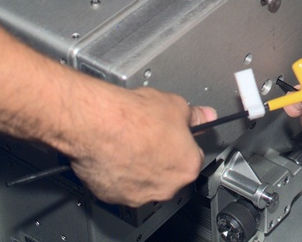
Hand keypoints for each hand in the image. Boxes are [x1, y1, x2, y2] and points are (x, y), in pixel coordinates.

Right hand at [66, 86, 215, 206]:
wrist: (97, 123)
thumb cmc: (133, 117)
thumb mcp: (176, 105)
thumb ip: (195, 116)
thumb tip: (205, 116)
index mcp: (187, 167)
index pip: (193, 156)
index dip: (183, 142)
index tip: (175, 135)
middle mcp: (165, 187)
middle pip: (170, 172)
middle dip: (162, 156)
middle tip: (151, 135)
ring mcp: (137, 195)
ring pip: (144, 181)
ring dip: (140, 166)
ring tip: (131, 141)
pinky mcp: (111, 196)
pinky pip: (120, 185)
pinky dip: (118, 172)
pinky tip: (115, 152)